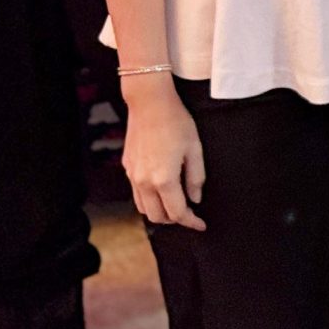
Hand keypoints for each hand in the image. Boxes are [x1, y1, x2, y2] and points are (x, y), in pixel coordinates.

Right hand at [122, 88, 207, 230]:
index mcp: (164, 179)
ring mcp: (132, 175)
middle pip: (157, 217)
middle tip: (189, 214)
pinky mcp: (127, 167)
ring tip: (176, 204)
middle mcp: (144, 182)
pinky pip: (136, 193)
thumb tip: (195, 199)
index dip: (191, 222)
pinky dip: (149, 199)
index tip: (201, 224)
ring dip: (159, 212)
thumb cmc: (176, 123)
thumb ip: (196, 177)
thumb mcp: (195, 149)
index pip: (177, 212)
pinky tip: (161, 190)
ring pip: (143, 208)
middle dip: (175, 220)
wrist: (149, 104)